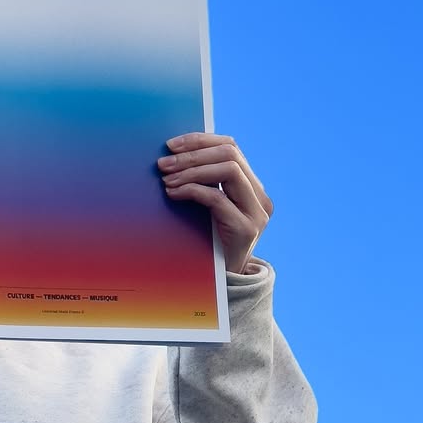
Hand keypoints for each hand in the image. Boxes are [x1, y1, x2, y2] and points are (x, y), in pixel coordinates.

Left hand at [158, 132, 272, 273]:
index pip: (230, 147)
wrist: (224, 282)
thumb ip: (204, 181)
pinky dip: (191, 190)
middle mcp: (259, 196)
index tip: (171, 144)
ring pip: (227, 170)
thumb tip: (173, 154)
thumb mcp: (209, 206)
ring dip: (191, 170)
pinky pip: (217, 198)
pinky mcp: (246, 229)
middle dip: (192, 154)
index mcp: (251, 185)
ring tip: (166, 179)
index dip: (200, 140)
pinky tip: (173, 193)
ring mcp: (256, 213)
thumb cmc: (209, 239)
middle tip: (163, 163)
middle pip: (229, 154)